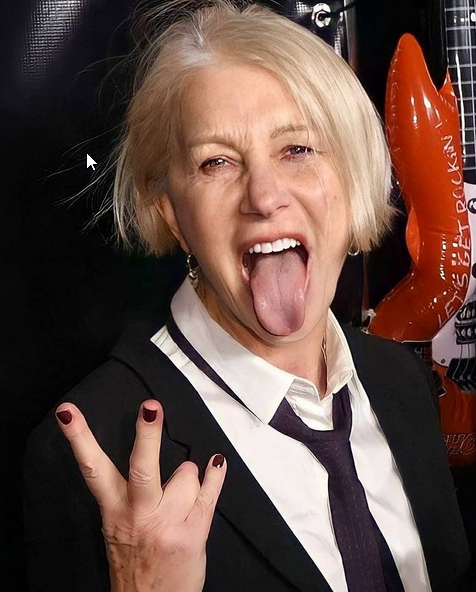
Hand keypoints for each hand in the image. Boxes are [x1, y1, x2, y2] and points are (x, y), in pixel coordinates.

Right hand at [56, 399, 225, 591]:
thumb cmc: (137, 563)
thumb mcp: (120, 528)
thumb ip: (132, 493)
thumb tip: (159, 458)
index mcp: (115, 510)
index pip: (92, 469)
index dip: (79, 439)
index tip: (68, 414)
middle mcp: (138, 515)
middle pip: (142, 468)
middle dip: (147, 434)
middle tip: (150, 408)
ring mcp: (167, 525)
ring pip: (186, 475)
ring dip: (189, 478)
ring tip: (180, 497)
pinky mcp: (192, 534)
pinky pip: (209, 493)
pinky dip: (215, 475)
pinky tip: (216, 464)